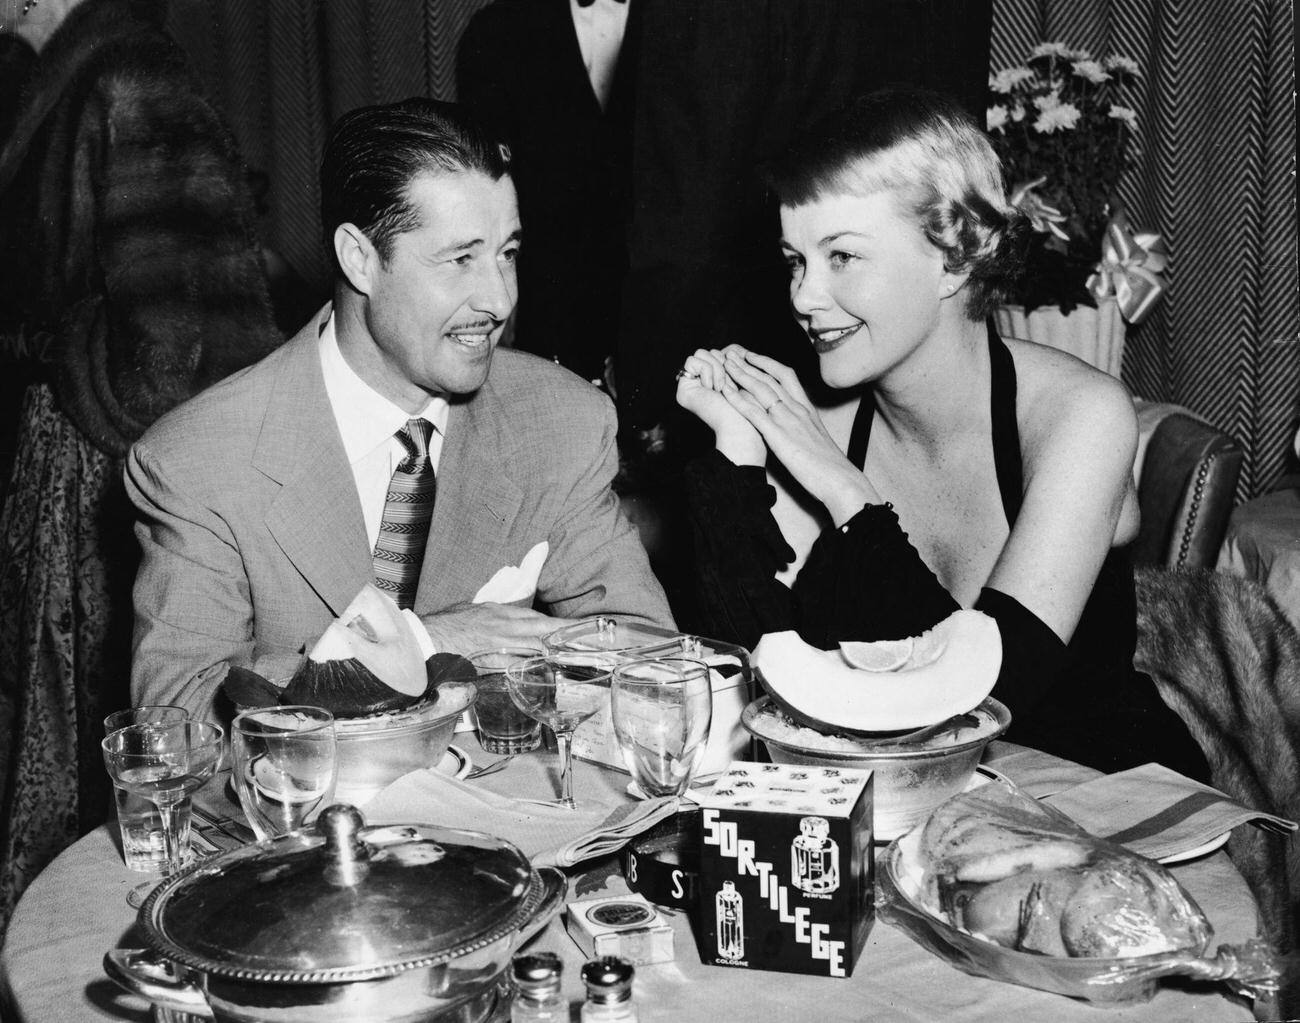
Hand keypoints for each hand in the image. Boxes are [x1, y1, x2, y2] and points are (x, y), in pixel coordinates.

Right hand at [419, 602, 576, 656]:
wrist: (426, 640)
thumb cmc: (448, 624)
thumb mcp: (478, 608)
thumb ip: (501, 612)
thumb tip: (518, 617)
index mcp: (502, 614)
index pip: (540, 619)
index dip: (562, 624)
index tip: (581, 626)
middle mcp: (504, 630)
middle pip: (544, 634)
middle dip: (568, 638)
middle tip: (591, 642)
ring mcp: (499, 650)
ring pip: (535, 652)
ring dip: (556, 655)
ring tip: (578, 658)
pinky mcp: (491, 667)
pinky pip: (518, 669)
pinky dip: (534, 671)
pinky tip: (547, 673)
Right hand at [675, 349, 764, 464]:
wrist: (744, 428)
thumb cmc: (751, 408)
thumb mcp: (745, 378)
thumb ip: (735, 363)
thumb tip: (731, 349)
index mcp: (712, 383)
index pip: (716, 353)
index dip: (728, 361)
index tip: (734, 382)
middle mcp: (699, 385)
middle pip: (706, 350)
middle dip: (722, 365)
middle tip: (726, 387)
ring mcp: (689, 388)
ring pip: (699, 353)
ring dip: (716, 369)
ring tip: (721, 390)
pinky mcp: (683, 390)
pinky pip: (691, 361)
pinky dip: (707, 371)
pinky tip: (713, 391)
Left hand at [719, 346, 878, 521]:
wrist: (840, 480)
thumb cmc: (831, 467)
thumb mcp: (818, 440)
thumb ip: (805, 429)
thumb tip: (796, 430)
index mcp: (808, 410)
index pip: (787, 377)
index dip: (768, 364)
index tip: (753, 356)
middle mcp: (798, 409)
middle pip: (770, 378)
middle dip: (749, 363)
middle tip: (732, 353)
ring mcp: (788, 421)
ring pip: (761, 389)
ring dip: (741, 374)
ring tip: (725, 363)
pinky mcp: (779, 436)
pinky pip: (754, 412)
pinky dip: (738, 399)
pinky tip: (726, 391)